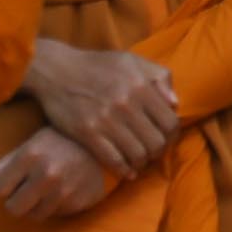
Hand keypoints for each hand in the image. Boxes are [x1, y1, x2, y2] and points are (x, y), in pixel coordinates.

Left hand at [0, 127, 115, 220]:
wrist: (105, 145)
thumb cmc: (62, 141)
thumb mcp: (33, 144)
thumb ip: (6, 163)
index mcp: (29, 156)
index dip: (4, 185)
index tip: (13, 179)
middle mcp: (45, 175)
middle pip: (13, 208)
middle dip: (17, 201)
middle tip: (27, 189)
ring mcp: (62, 191)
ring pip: (33, 216)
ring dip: (35, 207)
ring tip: (45, 191)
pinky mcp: (77, 203)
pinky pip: (54, 215)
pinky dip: (54, 207)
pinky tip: (62, 191)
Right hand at [26, 39, 178, 178]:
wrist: (56, 70)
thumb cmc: (98, 65)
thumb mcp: (132, 61)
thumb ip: (159, 77)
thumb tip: (174, 104)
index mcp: (140, 86)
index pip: (170, 123)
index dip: (172, 136)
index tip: (166, 139)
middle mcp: (126, 104)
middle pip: (156, 142)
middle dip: (158, 152)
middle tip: (153, 153)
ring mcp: (106, 120)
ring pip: (137, 155)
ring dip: (142, 163)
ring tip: (140, 161)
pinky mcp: (87, 133)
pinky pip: (113, 159)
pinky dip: (124, 170)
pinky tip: (127, 171)